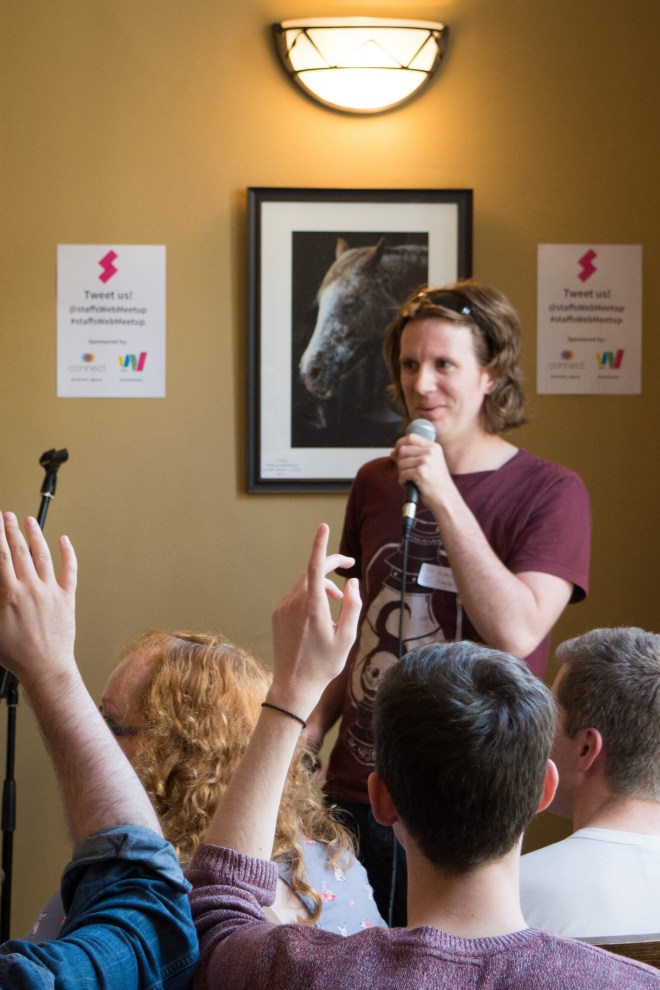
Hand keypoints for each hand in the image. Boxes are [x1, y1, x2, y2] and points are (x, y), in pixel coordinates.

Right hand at [0, 512, 76, 686]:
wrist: (45, 667)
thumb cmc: (15, 654)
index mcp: (9, 595)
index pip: (0, 557)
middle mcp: (30, 588)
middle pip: (19, 551)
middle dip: (11, 530)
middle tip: (7, 515)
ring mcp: (50, 592)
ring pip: (42, 556)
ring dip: (35, 536)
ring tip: (29, 521)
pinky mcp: (66, 598)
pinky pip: (69, 571)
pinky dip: (68, 553)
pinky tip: (65, 540)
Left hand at [269, 524, 360, 718]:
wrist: (293, 685)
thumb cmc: (324, 665)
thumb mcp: (347, 638)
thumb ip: (352, 606)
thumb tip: (352, 583)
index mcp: (313, 609)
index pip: (315, 568)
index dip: (320, 546)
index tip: (322, 527)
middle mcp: (294, 604)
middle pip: (312, 572)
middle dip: (331, 566)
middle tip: (349, 565)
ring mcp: (283, 608)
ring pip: (304, 584)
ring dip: (322, 585)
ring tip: (339, 602)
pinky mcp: (277, 615)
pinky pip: (296, 595)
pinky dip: (310, 595)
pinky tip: (321, 613)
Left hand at [392, 433, 450, 507]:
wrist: (446, 498)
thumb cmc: (436, 484)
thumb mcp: (429, 464)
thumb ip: (413, 455)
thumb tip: (393, 452)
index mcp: (434, 447)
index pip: (411, 437)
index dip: (400, 443)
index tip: (397, 452)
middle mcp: (430, 451)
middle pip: (403, 449)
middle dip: (399, 461)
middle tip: (404, 471)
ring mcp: (426, 461)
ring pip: (401, 462)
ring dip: (401, 473)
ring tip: (410, 479)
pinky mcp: (420, 472)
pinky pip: (402, 474)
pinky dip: (402, 481)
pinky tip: (410, 484)